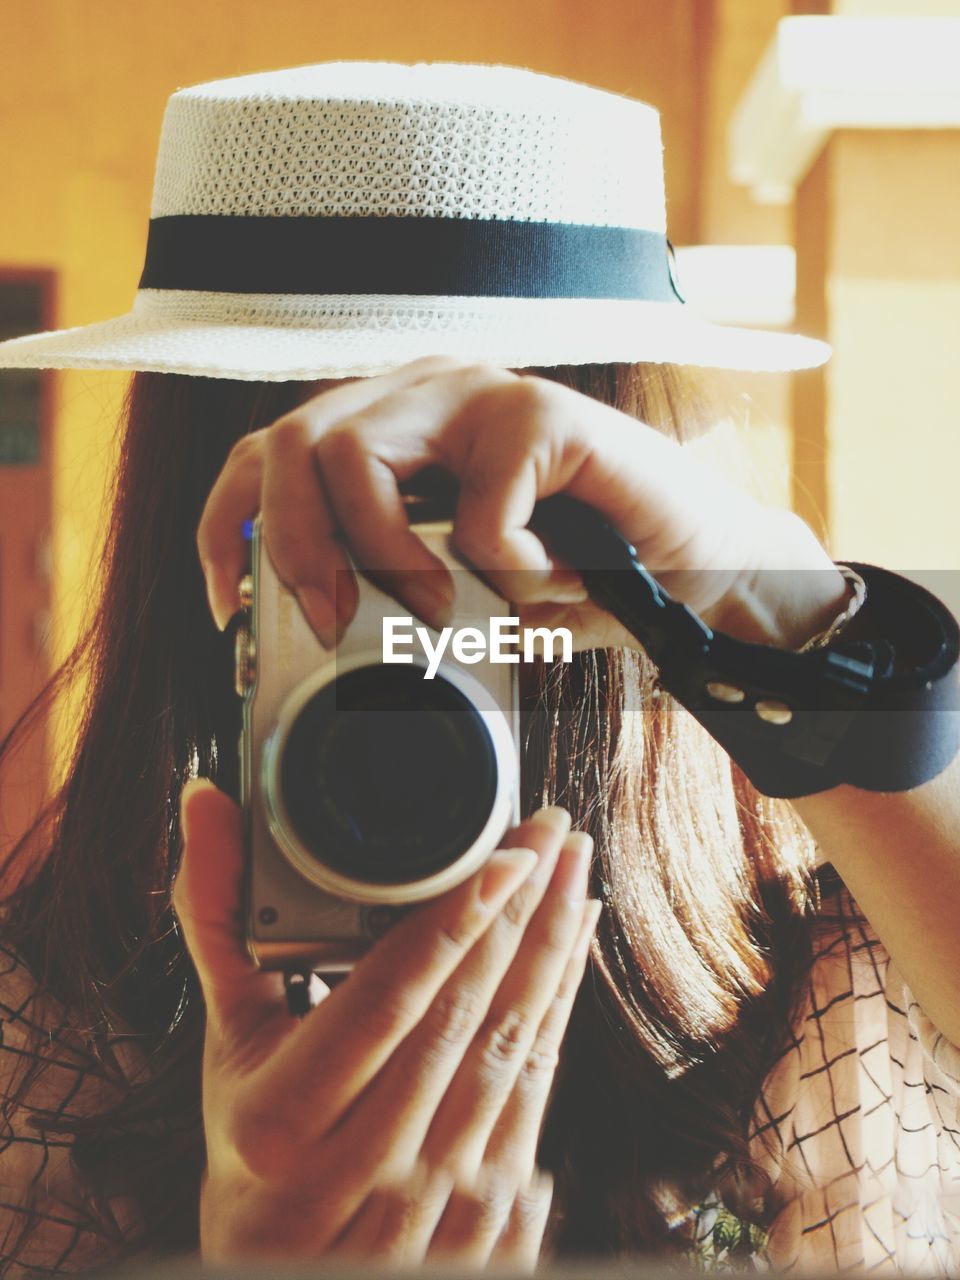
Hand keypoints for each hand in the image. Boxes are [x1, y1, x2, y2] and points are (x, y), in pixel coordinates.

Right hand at [173, 778, 599, 1266]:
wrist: (280, 1266)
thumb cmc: (253, 1139)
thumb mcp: (226, 1038)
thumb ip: (217, 917)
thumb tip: (205, 802)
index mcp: (285, 1118)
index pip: (387, 1002)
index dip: (454, 923)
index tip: (507, 856)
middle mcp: (362, 1166)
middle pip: (463, 1019)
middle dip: (519, 916)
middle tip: (553, 834)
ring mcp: (430, 1200)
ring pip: (510, 1055)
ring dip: (551, 955)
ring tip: (573, 872)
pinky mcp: (485, 1215)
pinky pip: (537, 1094)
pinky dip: (559, 1011)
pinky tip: (572, 949)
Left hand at [197, 356, 847, 650]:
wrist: (699, 571)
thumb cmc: (580, 578)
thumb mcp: (465, 593)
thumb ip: (393, 593)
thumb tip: (311, 634)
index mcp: (393, 428)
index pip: (269, 454)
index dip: (227, 527)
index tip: (229, 609)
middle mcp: (423, 393)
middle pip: (290, 443)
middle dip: (296, 549)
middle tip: (335, 623)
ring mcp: (481, 392)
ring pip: (355, 455)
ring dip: (388, 558)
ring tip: (447, 610)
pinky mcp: (543, 413)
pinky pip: (477, 511)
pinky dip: (507, 572)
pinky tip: (553, 579)